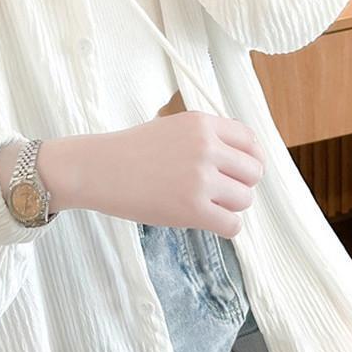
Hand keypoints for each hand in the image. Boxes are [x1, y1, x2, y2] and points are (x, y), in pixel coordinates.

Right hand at [41, 112, 265, 237]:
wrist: (98, 168)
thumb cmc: (132, 151)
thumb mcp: (173, 128)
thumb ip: (207, 138)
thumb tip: (244, 160)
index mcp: (202, 124)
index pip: (251, 142)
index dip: (249, 159)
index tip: (239, 172)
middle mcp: (206, 147)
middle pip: (253, 172)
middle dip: (240, 184)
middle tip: (218, 191)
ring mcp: (200, 178)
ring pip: (245, 199)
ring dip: (230, 206)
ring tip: (205, 204)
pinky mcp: (192, 209)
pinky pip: (233, 225)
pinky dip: (224, 227)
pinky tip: (205, 220)